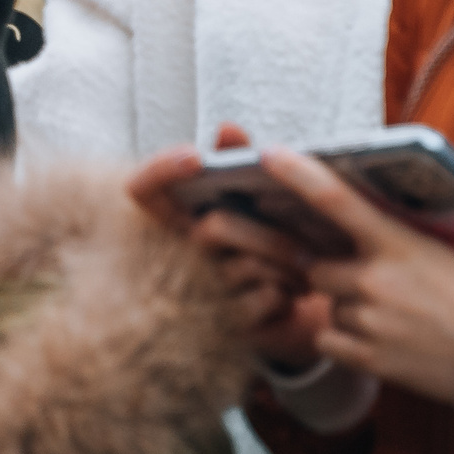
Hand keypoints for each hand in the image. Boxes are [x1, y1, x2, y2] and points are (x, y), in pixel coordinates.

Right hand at [129, 125, 328, 369]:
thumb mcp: (256, 198)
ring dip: (288, 263)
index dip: (162, 169)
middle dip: (268, 234)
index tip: (197, 156)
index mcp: (177, 218)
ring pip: (246, 265)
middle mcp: (177, 254)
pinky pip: (264, 298)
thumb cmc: (269, 239)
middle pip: (215, 228)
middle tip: (309, 239)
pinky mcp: (225, 325)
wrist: (294, 299)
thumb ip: (238, 160)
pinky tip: (296, 291)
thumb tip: (226, 128)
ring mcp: (198, 291)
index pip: (144, 186)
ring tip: (308, 265)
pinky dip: (290, 291)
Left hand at [261, 147, 453, 404]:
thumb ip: (402, 231)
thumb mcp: (449, 247)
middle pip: (316, 265)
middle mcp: (375, 279)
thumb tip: (368, 209)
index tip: (268, 155)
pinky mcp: (369, 358)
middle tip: (364, 276)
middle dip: (329, 268)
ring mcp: (369, 320)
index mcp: (397, 243)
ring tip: (394, 315)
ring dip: (346, 307)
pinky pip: (329, 340)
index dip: (296, 174)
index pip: (334, 199)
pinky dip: (345, 339)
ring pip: (328, 305)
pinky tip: (383, 339)